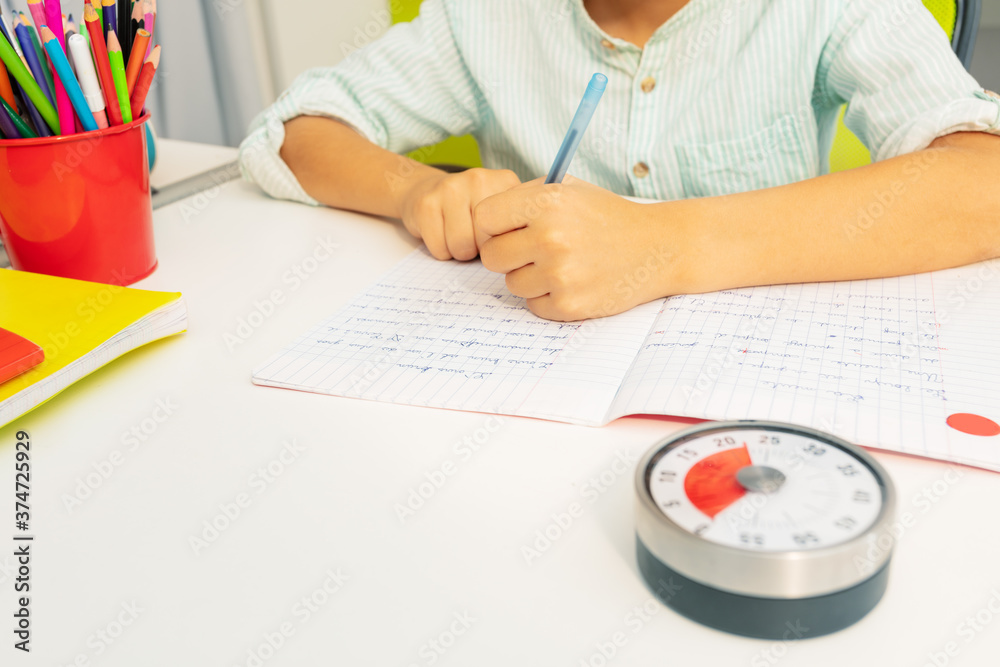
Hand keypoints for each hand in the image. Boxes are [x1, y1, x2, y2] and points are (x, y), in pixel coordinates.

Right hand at [395, 168, 520, 260]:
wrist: (425, 188)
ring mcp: (450, 188)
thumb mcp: (501, 210)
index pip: (513, 233)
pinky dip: (441, 251)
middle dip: (480, 250)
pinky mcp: (426, 204)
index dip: (504, 245)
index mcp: (505, 181)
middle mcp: (479, 179)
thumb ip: (516, 226)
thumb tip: (517, 256)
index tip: (497, 238)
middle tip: (473, 237)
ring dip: (460, 252)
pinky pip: (440, 249)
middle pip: (487, 242)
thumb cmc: (470, 209)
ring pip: (462, 247)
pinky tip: (441, 233)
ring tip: (458, 236)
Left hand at [474, 177, 682, 320]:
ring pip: (511, 284)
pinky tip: (572, 281)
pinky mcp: (569, 304)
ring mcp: (559, 274)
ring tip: (559, 264)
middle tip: (532, 250)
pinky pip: (533, 305)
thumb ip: (524, 198)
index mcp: (546, 202)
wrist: (658, 247)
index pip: (484, 218)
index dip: (492, 225)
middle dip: (507, 254)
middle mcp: (550, 237)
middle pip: (491, 257)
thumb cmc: (607, 216)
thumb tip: (481, 218)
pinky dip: (547, 297)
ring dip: (528, 277)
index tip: (506, 229)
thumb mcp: (568, 189)